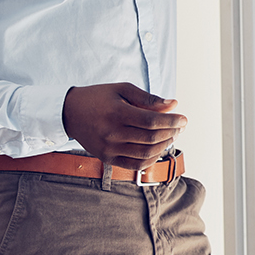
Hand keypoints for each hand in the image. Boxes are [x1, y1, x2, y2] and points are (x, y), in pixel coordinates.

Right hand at [61, 82, 185, 169]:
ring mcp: (109, 149)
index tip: (184, 118)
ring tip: (171, 136)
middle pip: (152, 138)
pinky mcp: (107, 159)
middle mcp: (112, 134)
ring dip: (164, 146)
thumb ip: (148, 98)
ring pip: (146, 154)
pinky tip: (158, 148)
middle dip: (172, 133)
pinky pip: (135, 165)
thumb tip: (173, 104)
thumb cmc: (99, 98)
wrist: (69, 113)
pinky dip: (151, 159)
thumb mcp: (122, 89)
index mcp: (117, 114)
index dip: (172, 121)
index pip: (152, 121)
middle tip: (180, 127)